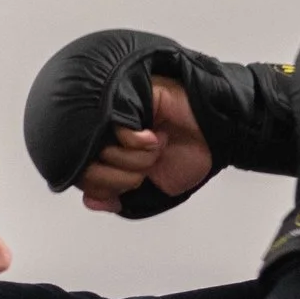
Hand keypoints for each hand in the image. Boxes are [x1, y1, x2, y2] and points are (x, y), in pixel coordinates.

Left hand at [74, 82, 214, 213]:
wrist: (217, 137)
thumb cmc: (187, 157)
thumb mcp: (150, 191)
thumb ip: (118, 197)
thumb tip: (90, 201)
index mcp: (108, 154)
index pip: (82, 177)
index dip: (105, 189)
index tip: (131, 186)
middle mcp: (107, 135)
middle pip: (88, 167)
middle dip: (123, 178)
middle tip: (146, 169)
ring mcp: (115, 116)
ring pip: (102, 149)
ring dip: (136, 159)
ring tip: (156, 148)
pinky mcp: (128, 98)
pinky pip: (116, 127)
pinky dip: (137, 142)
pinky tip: (154, 136)